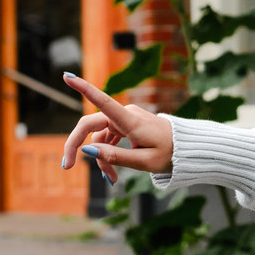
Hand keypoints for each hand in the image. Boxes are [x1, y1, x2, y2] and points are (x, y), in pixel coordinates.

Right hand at [59, 73, 174, 183]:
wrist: (187, 149)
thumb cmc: (170, 154)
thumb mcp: (144, 162)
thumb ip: (115, 156)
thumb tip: (87, 150)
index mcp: (130, 121)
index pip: (103, 102)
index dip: (84, 88)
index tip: (67, 76)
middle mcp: (125, 115)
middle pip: (90, 126)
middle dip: (77, 146)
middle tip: (67, 167)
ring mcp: (125, 119)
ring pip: (100, 137)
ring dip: (101, 157)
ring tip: (112, 178)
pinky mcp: (127, 125)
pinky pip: (109, 139)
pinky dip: (108, 154)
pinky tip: (112, 172)